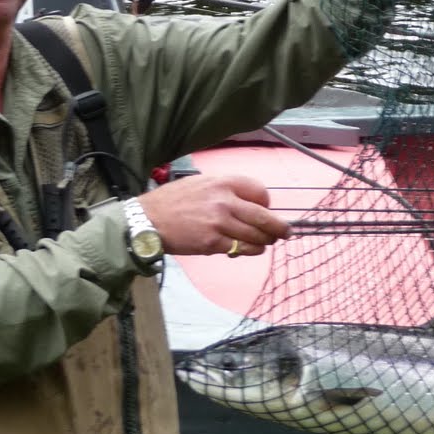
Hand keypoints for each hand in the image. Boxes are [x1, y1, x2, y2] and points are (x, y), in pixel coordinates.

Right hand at [138, 173, 290, 257]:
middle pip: (264, 217)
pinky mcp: (213, 243)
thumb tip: (249, 202)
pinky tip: (249, 250)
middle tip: (285, 232)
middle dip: (279, 228)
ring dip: (265, 242)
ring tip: (266, 243)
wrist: (148, 219)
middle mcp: (224, 201)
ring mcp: (219, 223)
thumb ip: (225, 190)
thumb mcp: (201, 183)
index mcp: (223, 182)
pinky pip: (242, 249)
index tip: (265, 209)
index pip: (260, 192)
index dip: (266, 203)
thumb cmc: (173, 201)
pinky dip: (250, 251)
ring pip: (256, 236)